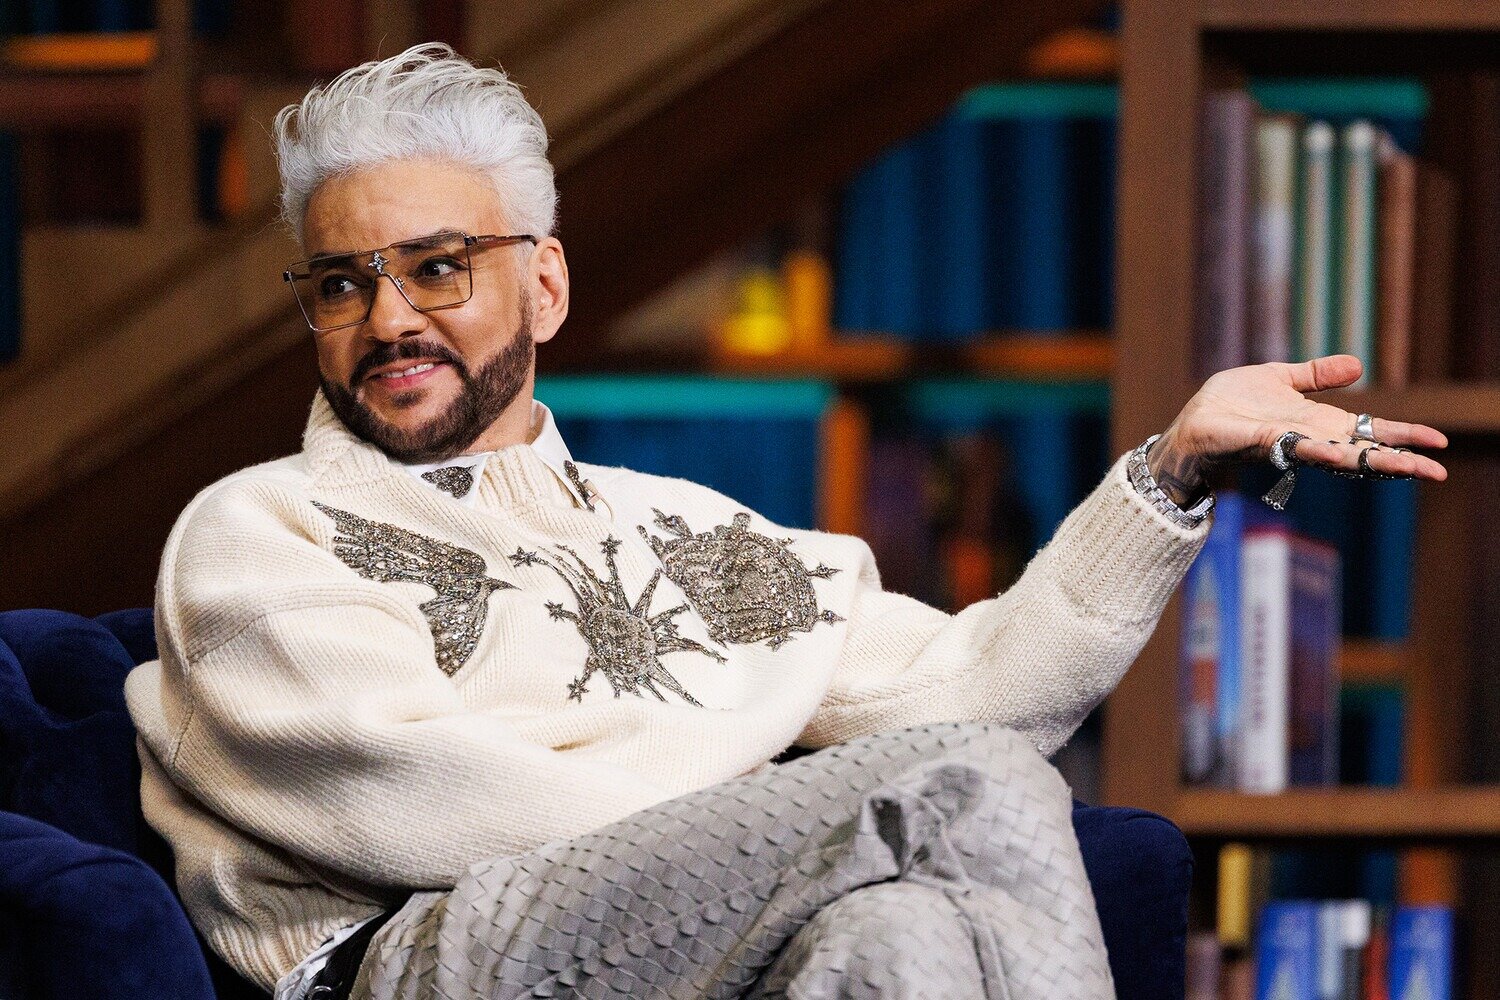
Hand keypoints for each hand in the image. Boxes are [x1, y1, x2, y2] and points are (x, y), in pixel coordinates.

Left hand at [1146, 355, 1448, 506]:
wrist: (1192, 421)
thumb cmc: (1232, 404)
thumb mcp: (1282, 379)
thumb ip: (1317, 375)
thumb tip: (1359, 365)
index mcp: (1319, 424)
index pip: (1370, 432)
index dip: (1404, 436)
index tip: (1438, 443)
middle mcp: (1310, 438)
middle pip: (1364, 451)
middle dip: (1400, 460)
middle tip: (1437, 469)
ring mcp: (1288, 443)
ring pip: (1337, 456)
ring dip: (1370, 461)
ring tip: (1406, 467)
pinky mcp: (1263, 442)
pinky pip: (1294, 446)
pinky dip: (1317, 449)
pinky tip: (1336, 450)